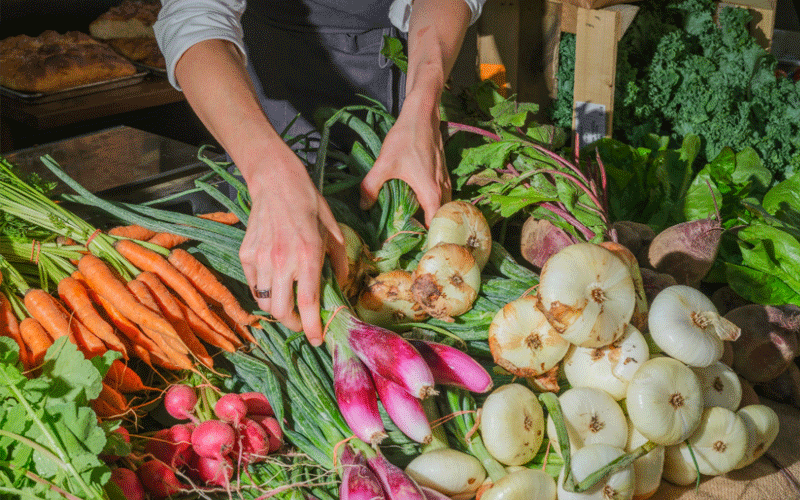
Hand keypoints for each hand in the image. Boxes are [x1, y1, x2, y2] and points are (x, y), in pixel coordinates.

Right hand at [238, 143, 347, 345]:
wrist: (276, 182)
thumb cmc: (310, 204)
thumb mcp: (333, 230)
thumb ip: (339, 261)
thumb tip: (342, 284)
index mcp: (307, 256)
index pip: (307, 303)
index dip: (312, 327)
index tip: (318, 339)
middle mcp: (281, 261)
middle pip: (281, 311)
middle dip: (293, 323)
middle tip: (303, 322)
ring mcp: (260, 258)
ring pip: (264, 301)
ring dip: (278, 308)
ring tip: (289, 301)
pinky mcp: (246, 254)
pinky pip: (254, 283)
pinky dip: (264, 289)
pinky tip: (275, 280)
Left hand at [360, 90, 451, 226]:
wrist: (422, 115)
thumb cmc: (405, 139)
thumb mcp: (384, 164)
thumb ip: (371, 186)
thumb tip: (363, 205)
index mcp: (431, 193)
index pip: (434, 226)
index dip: (425, 239)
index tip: (413, 248)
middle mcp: (442, 190)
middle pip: (439, 219)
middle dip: (427, 231)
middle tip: (409, 239)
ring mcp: (444, 181)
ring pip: (442, 207)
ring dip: (430, 217)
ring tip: (412, 226)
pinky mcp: (442, 174)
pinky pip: (441, 197)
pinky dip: (432, 205)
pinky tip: (415, 205)